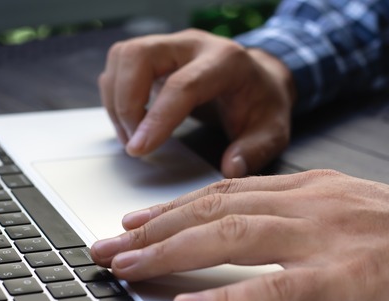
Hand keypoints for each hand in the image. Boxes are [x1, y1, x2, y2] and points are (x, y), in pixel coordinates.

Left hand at [91, 171, 388, 300]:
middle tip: (110, 244)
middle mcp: (312, 203)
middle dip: (154, 229)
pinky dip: (227, 299)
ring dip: (172, 253)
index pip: (227, 192)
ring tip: (128, 267)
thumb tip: (257, 241)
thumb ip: (306, 220)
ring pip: (231, 238)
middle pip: (215, 210)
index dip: (174, 208)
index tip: (138, 221)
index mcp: (314, 188)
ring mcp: (328, 237)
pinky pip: (274, 288)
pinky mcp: (348, 277)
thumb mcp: (357, 213)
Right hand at [98, 29, 294, 177]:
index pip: (182, 84)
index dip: (156, 118)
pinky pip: (119, 65)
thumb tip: (230, 168)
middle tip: (133, 142)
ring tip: (131, 136)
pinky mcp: (154, 54)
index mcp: (225, 61)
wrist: (259, 78)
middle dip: (125, 102)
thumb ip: (254, 151)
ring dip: (116, 99)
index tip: (139, 149)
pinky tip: (131, 123)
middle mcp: (192, 44)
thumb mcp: (272, 131)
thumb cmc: (262, 103)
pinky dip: (115, 96)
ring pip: (123, 56)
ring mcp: (170, 45)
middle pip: (139, 56)